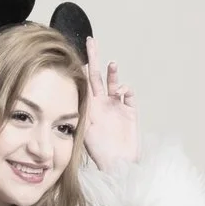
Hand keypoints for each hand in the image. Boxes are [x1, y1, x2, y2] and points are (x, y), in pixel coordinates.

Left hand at [79, 38, 139, 170]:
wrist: (117, 165)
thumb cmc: (99, 152)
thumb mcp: (84, 129)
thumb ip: (81, 111)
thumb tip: (74, 93)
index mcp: (89, 106)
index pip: (83, 83)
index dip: (80, 68)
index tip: (76, 55)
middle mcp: (101, 103)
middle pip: (97, 76)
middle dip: (94, 58)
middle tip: (91, 41)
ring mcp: (116, 106)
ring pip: (113, 83)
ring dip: (112, 73)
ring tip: (111, 64)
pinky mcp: (130, 111)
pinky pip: (129, 95)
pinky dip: (126, 89)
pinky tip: (122, 90)